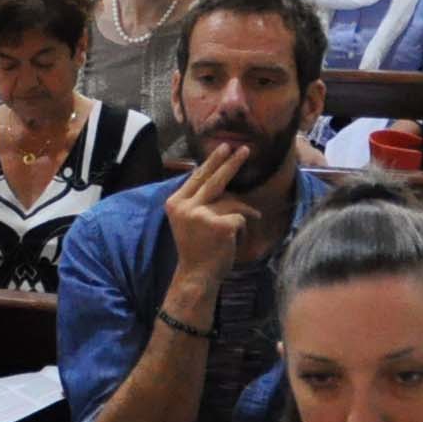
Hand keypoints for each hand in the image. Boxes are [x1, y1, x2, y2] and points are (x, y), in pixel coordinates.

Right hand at [161, 143, 252, 285]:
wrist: (196, 274)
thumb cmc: (196, 247)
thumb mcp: (189, 220)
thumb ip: (199, 200)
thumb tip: (221, 179)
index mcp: (175, 202)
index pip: (197, 177)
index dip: (212, 161)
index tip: (225, 147)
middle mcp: (185, 205)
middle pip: (214, 179)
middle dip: (231, 163)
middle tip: (244, 149)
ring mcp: (201, 214)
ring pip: (232, 201)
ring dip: (243, 212)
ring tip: (247, 222)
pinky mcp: (219, 225)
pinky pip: (241, 217)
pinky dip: (243, 228)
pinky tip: (235, 240)